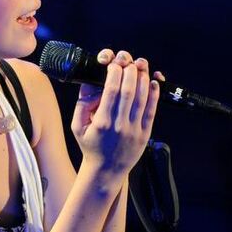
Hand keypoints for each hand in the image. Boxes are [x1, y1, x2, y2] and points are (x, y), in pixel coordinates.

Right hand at [71, 49, 163, 175]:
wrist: (105, 170)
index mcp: (101, 122)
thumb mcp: (77, 125)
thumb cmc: (91, 146)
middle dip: (130, 71)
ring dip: (142, 78)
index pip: (111, 90)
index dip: (114, 72)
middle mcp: (119, 125)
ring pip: (142, 98)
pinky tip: (152, 82)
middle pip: (128, 91)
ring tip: (140, 66)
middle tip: (128, 60)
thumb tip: (90, 82)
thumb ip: (82, 103)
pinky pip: (152, 111)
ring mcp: (134, 130)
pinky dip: (154, 94)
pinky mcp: (145, 134)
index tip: (114, 63)